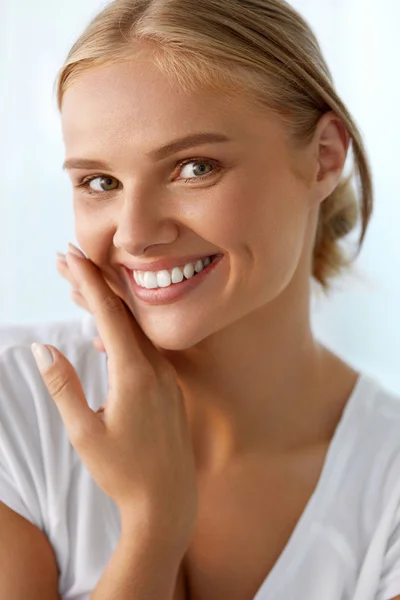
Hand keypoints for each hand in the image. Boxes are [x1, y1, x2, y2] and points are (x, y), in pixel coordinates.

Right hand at [35, 246, 197, 551]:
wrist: (168, 501)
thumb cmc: (123, 472)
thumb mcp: (84, 432)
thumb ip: (63, 387)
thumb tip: (43, 348)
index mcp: (135, 373)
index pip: (110, 314)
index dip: (89, 280)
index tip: (71, 255)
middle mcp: (156, 367)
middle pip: (123, 312)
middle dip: (93, 282)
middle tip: (66, 258)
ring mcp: (166, 375)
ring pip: (134, 327)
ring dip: (107, 305)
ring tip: (77, 286)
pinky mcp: (169, 386)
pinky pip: (144, 346)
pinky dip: (122, 330)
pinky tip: (103, 331)